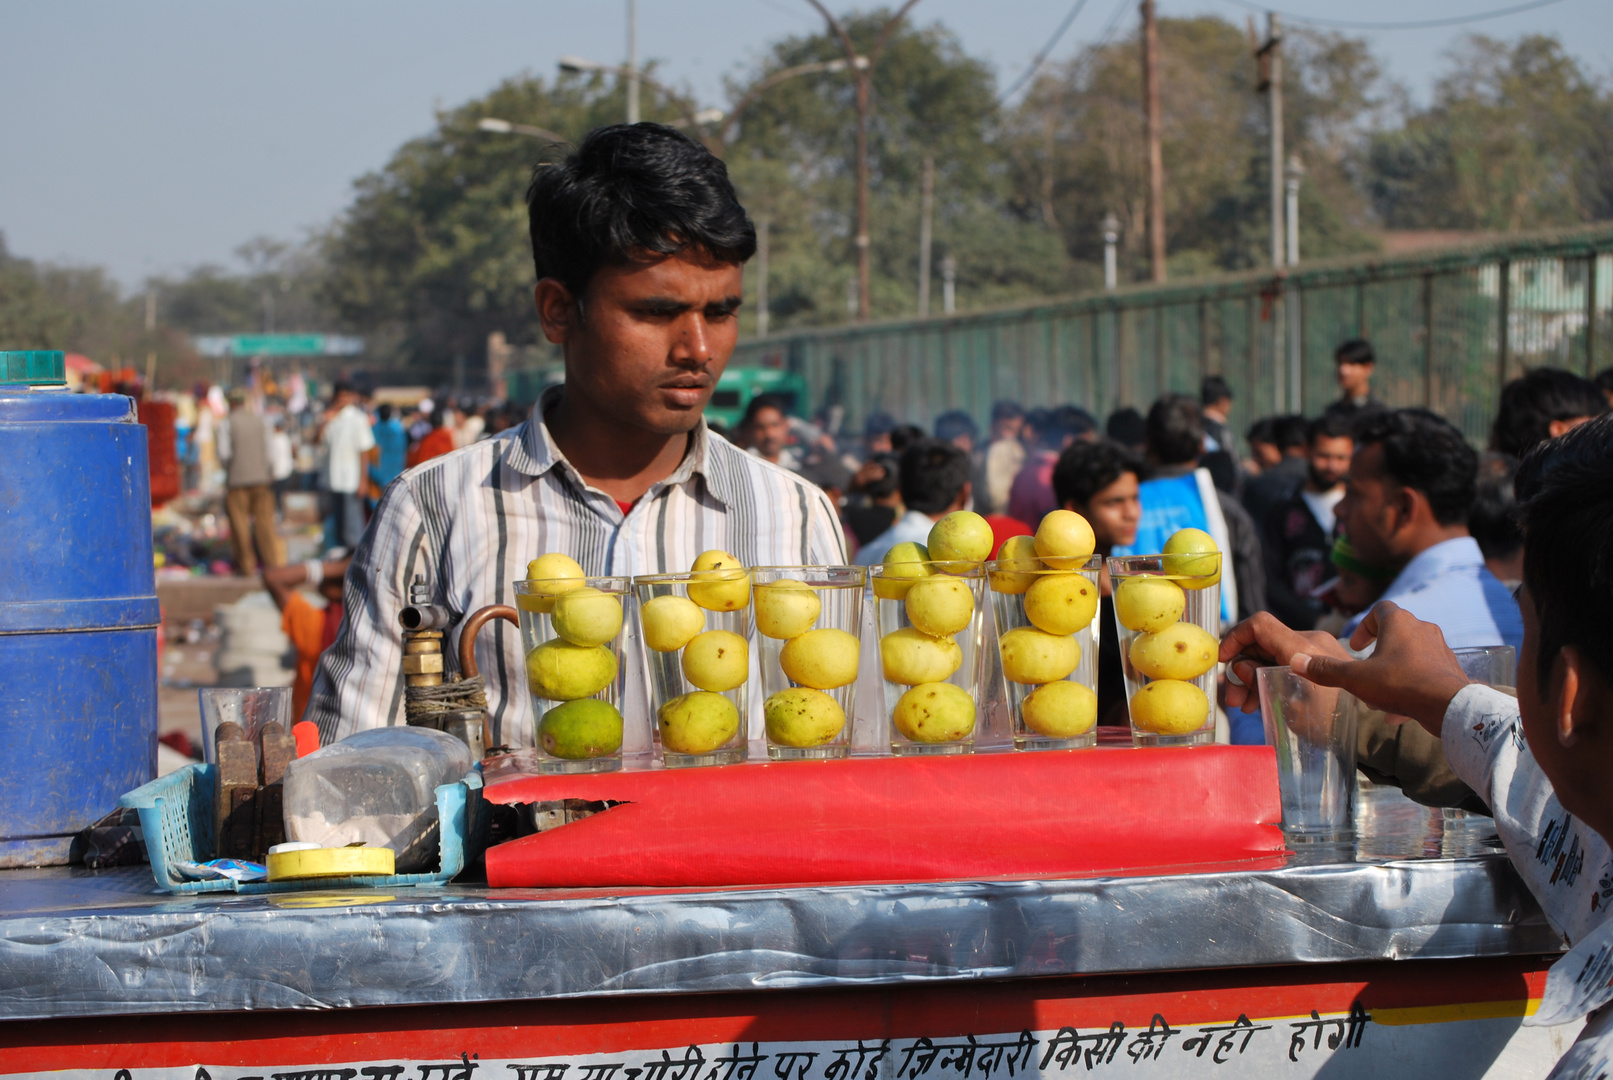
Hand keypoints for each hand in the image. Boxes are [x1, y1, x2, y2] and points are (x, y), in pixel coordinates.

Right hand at [1218, 612, 1352, 711]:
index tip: (1223, 660)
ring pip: (1274, 653)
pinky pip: (1289, 660)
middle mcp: (1311, 641)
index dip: (1235, 638)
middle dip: (1242, 667)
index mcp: (1302, 649)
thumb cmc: (1334, 722)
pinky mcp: (1325, 660)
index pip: (1260, 624)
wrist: (1376, 728)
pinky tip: (1264, 699)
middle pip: (1263, 643)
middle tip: (1233, 698)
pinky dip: (1272, 675)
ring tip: (1246, 704)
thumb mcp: (1288, 706)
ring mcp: (1320, 649)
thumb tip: (1244, 667)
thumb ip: (1260, 679)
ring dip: (1255, 675)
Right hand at [1288, 602, 1470, 737]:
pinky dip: (1411, 685)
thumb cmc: (1400, 683)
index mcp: (1399, 622)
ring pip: (1412, 654)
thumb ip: (1326, 670)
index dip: (1364, 626)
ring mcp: (1440, 648)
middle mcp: (1422, 629)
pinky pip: (1426, 672)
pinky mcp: (1450, 669)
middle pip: (1397, 632)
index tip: (1356, 646)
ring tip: (1381, 692)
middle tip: (1365, 670)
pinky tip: (1399, 710)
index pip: (1380, 610)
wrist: (1449, 706)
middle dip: (1379, 651)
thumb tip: (1295, 661)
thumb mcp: (1355, 679)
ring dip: (1395, 668)